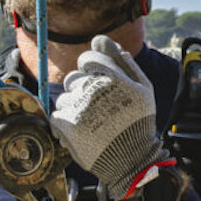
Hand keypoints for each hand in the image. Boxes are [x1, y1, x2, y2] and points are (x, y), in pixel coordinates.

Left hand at [48, 35, 166, 199]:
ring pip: (64, 98)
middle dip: (81, 90)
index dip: (90, 70)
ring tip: (90, 123)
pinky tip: (80, 132)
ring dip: (73, 108)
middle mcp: (93, 88)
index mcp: (112, 77)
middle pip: (72, 78)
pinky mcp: (67, 124)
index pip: (87, 58)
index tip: (96, 83)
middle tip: (95, 108)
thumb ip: (124, 62)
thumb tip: (102, 41)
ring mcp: (79, 106)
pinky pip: (56, 115)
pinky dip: (64, 124)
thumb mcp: (144, 88)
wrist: (131, 159)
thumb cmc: (139, 122)